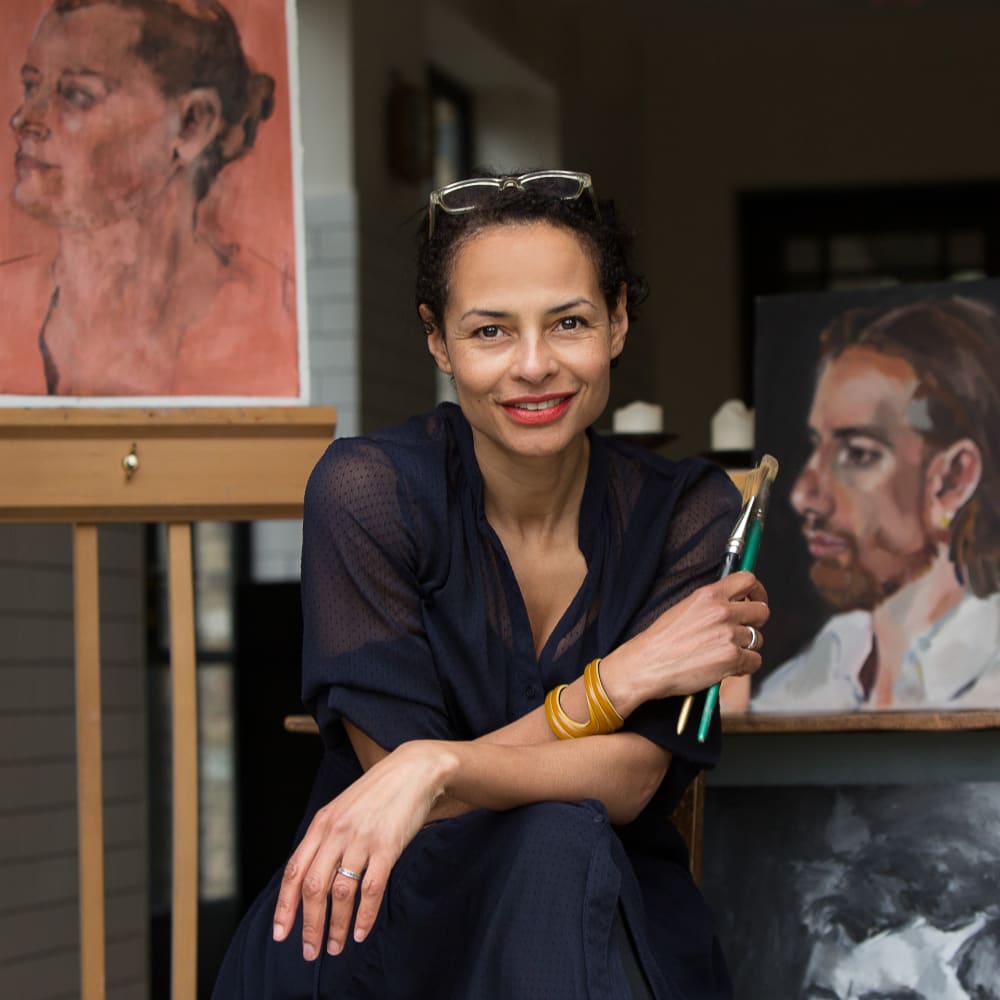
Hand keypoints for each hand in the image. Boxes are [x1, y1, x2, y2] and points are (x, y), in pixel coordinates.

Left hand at [272, 740, 456, 960]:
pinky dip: (364, 916)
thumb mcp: (342, 811)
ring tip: (336, 946)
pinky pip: (371, 889)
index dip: (285, 906)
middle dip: (309, 925)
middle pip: (313, 888)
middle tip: (311, 951)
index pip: (294, 871)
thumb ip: (325, 840)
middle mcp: (337, 833)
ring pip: (341, 893)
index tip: (280, 933)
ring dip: (335, 926)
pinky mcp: (387, 847)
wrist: (412, 772)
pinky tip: (360, 931)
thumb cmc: (377, 794)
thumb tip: (310, 880)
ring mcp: (362, 840)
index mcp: (322, 824)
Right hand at [602, 571, 768, 711]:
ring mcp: (728, 634)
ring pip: (758, 638)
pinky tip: (728, 667)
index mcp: (709, 595)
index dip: (757, 591)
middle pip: (761, 610)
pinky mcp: (731, 658)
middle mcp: (722, 611)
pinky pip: (754, 661)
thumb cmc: (661, 641)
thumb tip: (735, 604)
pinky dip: (744, 666)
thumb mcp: (685, 609)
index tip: (756, 598)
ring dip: (747, 647)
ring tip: (726, 652)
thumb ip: (711, 604)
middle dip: (756, 622)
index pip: (748, 580)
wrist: (646, 664)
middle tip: (746, 630)